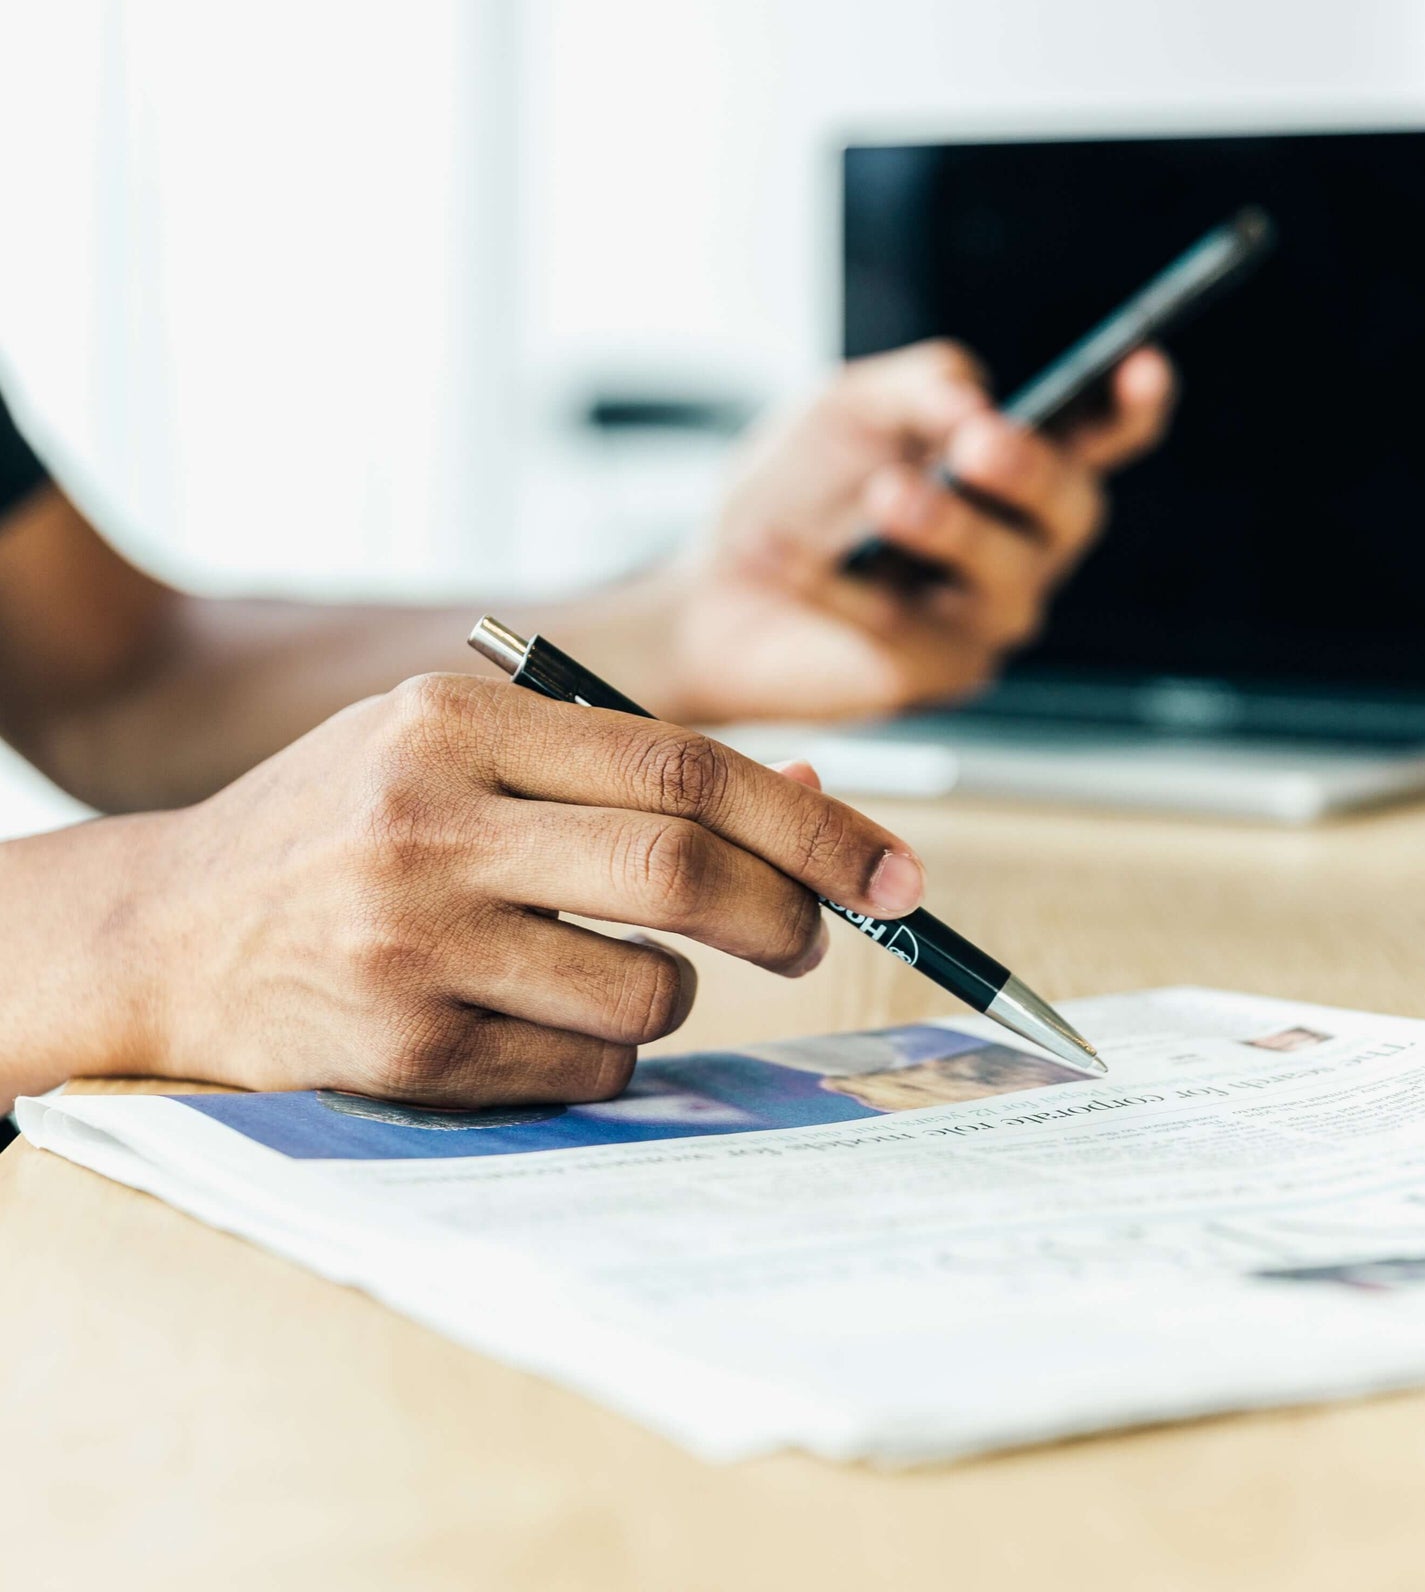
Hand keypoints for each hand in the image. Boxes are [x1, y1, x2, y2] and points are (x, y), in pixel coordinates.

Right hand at [135, 676, 923, 1105]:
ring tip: (622, 973)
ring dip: (679, 995)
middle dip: (789, 913)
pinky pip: (584, 1066)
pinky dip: (609, 1052)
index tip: (893, 871)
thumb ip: (624, 772)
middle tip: (815, 937)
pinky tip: (545, 1022)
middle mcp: (428, 820)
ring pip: (647, 988)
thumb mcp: (462, 757)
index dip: (813, 824)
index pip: (684, 767)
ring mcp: (410, 939)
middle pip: (683, 871)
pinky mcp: (399, 1046)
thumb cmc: (344, 831)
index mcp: (456, 722)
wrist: (167, 929)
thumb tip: (816, 793)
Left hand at [664, 339, 1172, 721]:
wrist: (717, 587)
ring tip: (887, 495)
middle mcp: (1022, 546)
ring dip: (953, 527)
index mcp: (1014, 470)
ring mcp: (986, 616)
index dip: (1133, 408)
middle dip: (1033, 471)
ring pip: (1009, 576)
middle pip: (1072, 509)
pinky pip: (908, 626)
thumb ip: (919, 386)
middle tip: (977, 445)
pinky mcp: (934, 673)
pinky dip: (843, 587)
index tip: (1142, 368)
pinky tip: (782, 553)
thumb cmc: (796, 492)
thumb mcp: (849, 407)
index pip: (1100, 439)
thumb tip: (980, 403)